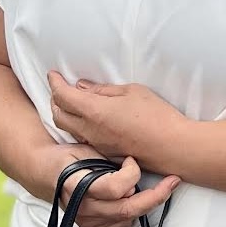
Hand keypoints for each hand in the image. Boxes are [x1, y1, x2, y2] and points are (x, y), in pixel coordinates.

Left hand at [47, 71, 186, 168]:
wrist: (172, 147)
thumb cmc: (156, 115)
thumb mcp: (131, 91)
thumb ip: (103, 90)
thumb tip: (82, 87)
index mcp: (94, 111)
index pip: (63, 96)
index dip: (55, 83)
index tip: (53, 74)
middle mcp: (90, 131)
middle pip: (58, 115)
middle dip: (55, 99)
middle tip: (61, 86)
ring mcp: (96, 144)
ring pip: (68, 128)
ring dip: (65, 113)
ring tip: (72, 100)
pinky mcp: (104, 153)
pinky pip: (82, 138)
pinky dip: (77, 125)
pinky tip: (88, 117)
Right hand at [52, 144, 179, 226]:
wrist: (44, 173)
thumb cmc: (66, 157)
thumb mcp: (85, 149)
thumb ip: (106, 161)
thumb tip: (130, 171)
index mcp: (79, 184)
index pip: (116, 188)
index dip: (131, 173)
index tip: (131, 159)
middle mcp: (83, 208)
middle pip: (127, 209)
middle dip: (156, 195)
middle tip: (173, 181)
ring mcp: (87, 221)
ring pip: (127, 218)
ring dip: (146, 202)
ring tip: (160, 186)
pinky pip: (121, 224)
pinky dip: (133, 210)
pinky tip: (141, 195)